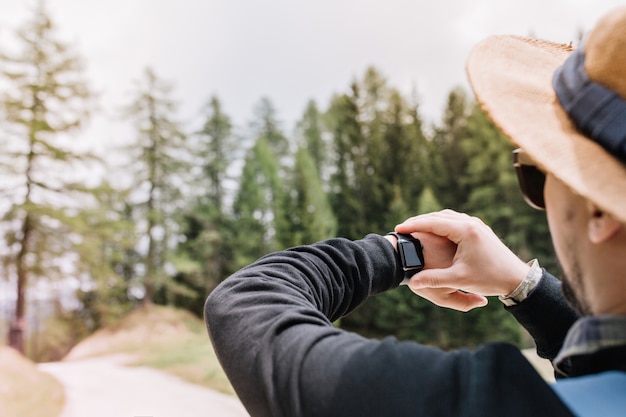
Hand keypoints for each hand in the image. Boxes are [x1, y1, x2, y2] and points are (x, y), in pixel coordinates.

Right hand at [395, 210, 529, 310]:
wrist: (517, 278)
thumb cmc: (489, 279)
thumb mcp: (459, 280)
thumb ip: (434, 280)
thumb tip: (412, 283)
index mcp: (466, 231)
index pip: (433, 222)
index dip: (414, 225)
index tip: (398, 229)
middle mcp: (471, 223)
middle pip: (439, 216)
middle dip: (419, 221)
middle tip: (402, 227)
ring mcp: (477, 224)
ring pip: (447, 217)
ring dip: (430, 221)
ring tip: (414, 228)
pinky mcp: (479, 229)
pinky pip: (455, 221)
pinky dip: (441, 223)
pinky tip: (434, 231)